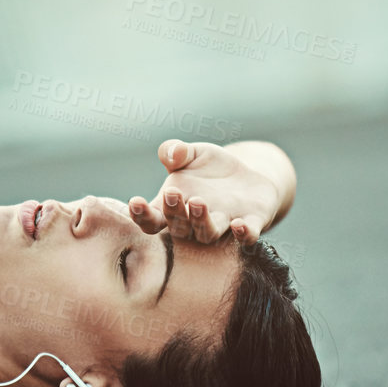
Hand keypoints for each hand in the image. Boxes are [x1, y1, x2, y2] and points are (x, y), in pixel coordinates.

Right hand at [128, 140, 281, 243]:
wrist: (248, 176)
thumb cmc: (211, 168)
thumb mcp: (192, 153)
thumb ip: (175, 151)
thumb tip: (173, 153)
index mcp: (175, 206)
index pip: (153, 219)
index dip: (142, 215)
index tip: (136, 202)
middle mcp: (195, 222)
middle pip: (179, 228)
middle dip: (174, 213)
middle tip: (172, 193)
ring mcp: (223, 224)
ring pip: (208, 234)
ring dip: (202, 222)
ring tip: (198, 202)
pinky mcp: (251, 223)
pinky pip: (247, 235)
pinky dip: (244, 234)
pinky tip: (239, 225)